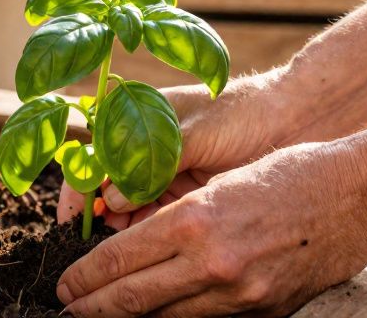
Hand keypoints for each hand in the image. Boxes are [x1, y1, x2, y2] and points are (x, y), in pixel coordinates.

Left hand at [56, 142, 366, 316]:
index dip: (85, 278)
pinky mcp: (264, 312)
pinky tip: (158, 317)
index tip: (64, 285)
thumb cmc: (291, 171)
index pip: (121, 260)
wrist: (361, 195)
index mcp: (196, 220)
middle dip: (93, 309)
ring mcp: (240, 295)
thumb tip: (134, 243)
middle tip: (67, 311)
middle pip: (133, 299)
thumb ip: (178, 217)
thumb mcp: (222, 182)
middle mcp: (213, 263)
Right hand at [57, 72, 289, 230]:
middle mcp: (145, 147)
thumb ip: (150, 165)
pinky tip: (146, 251)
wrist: (294, 120)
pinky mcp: (185, 196)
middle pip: (106, 188)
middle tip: (95, 247)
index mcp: (136, 117)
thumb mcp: (191, 135)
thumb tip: (112, 200)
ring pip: (129, 210)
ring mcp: (165, 173)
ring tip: (123, 252)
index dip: (78, 188)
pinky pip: (155, 220)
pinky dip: (148, 236)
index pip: (91, 154)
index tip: (72, 219)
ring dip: (123, 231)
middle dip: (99, 217)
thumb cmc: (240, 113)